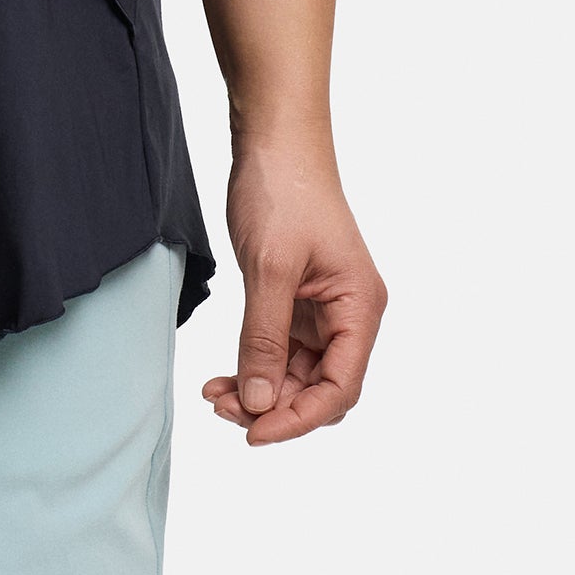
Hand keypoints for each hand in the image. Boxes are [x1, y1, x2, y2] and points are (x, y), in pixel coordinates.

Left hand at [203, 136, 386, 442]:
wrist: (273, 141)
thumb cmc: (284, 192)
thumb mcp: (270, 269)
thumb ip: (265, 339)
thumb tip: (260, 403)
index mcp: (360, 309)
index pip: (341, 388)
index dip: (300, 418)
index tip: (255, 433)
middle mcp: (348, 315)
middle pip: (319, 388)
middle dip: (274, 407)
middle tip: (223, 412)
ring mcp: (321, 309)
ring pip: (296, 374)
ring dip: (259, 390)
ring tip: (215, 397)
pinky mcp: (294, 299)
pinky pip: (278, 349)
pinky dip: (252, 366)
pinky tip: (221, 378)